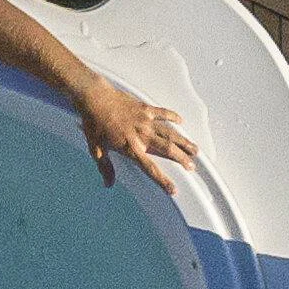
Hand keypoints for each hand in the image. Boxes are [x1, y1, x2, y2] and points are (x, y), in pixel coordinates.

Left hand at [76, 81, 200, 192]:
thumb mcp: (96, 149)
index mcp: (130, 147)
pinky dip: (173, 117)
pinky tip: (181, 121)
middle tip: (192, 167)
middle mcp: (141, 135)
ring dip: (183, 142)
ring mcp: (145, 121)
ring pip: (169, 133)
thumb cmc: (94, 123)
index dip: (162, 180)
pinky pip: (163, 113)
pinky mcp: (145, 109)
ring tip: (195, 149)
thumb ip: (105, 167)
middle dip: (182, 159)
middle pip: (167, 149)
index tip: (173, 189)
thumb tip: (108, 183)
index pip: (150, 168)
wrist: (95, 98)